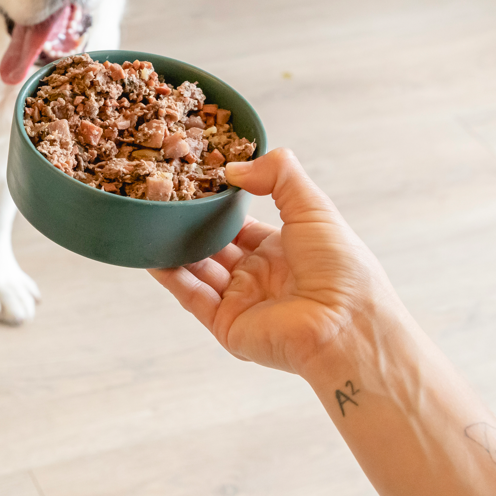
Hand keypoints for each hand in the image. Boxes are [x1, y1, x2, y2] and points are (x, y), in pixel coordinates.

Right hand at [149, 148, 404, 377]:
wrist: (345, 327)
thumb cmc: (342, 270)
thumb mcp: (314, 208)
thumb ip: (279, 176)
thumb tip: (234, 168)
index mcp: (285, 249)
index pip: (242, 224)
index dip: (219, 205)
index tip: (195, 183)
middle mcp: (262, 275)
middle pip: (216, 245)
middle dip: (192, 225)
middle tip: (166, 200)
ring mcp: (242, 300)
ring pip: (199, 268)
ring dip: (176, 248)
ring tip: (150, 222)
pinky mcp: (226, 323)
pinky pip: (191, 295)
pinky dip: (170, 276)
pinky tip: (151, 255)